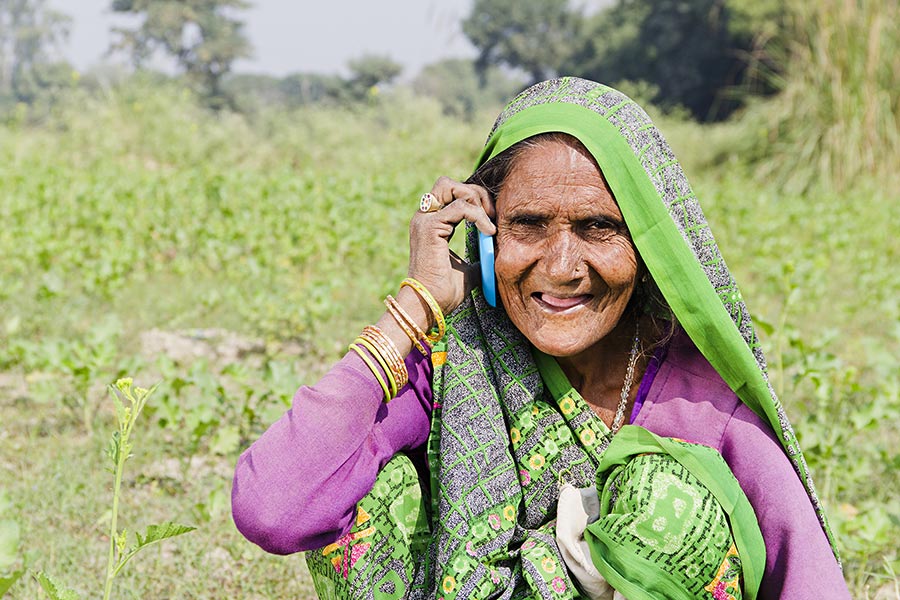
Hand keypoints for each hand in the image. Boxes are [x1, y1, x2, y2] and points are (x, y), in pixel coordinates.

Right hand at [407, 176, 495, 317]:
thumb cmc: (444, 292)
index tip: (492, 218)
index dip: (474, 199)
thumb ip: (479, 256)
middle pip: (447, 183)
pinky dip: (478, 215)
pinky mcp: (430, 227)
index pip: (451, 194)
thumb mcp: (468, 269)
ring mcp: (424, 220)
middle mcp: (424, 218)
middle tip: (491, 213)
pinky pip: (460, 207)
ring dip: (475, 199)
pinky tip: (488, 231)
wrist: (429, 305)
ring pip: (450, 187)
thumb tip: (498, 250)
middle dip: (474, 192)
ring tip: (490, 221)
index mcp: (431, 225)